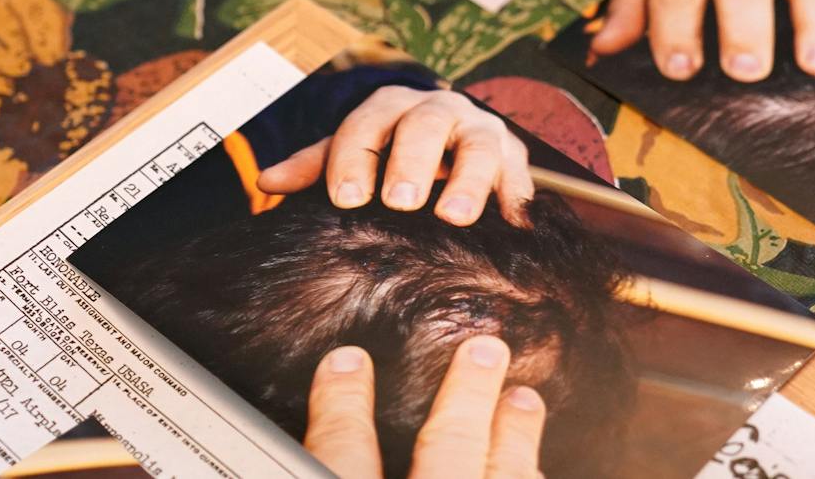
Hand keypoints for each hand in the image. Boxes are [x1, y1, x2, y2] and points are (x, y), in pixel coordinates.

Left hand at [256, 86, 533, 225]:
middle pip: (425, 126)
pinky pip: (519, 175)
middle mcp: (437, 110)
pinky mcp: (515, 159)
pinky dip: (514, 199)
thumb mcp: (352, 154)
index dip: (355, 158)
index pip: (367, 123)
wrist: (451, 145)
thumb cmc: (389, 156)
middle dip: (413, 162)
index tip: (347, 198)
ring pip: (478, 145)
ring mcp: (480, 130)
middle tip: (400, 201)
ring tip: (455, 217)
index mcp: (390, 106)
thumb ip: (316, 166)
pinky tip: (510, 228)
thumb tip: (267, 181)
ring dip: (469, 180)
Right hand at [304, 339, 544, 478]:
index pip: (341, 453)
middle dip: (467, 398)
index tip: (347, 361)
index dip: (343, 403)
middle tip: (485, 348)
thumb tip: (276, 456)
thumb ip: (319, 465)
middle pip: (447, 452)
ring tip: (526, 401)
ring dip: (516, 440)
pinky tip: (537, 471)